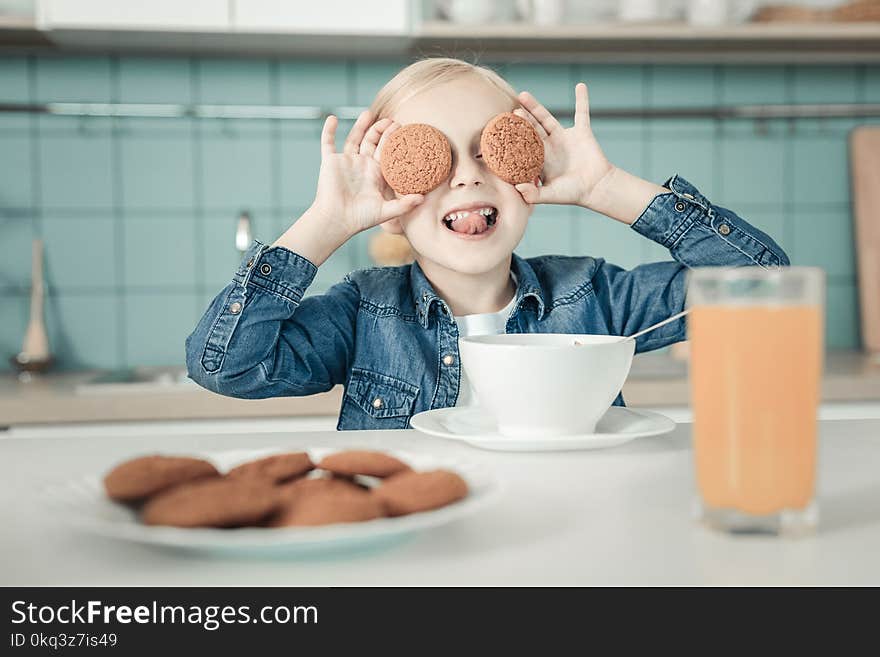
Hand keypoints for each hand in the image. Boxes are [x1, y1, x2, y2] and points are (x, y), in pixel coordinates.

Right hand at [309, 111, 423, 236]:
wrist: (337, 221)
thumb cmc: (360, 218)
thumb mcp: (386, 211)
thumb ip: (404, 205)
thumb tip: (423, 199)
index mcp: (376, 174)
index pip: (387, 152)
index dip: (393, 140)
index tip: (402, 129)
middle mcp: (362, 165)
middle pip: (372, 142)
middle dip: (381, 130)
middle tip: (391, 120)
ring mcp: (346, 162)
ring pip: (354, 138)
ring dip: (360, 126)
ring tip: (368, 113)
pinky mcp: (330, 162)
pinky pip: (327, 143)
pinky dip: (328, 131)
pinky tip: (333, 119)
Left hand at [513, 83, 615, 208]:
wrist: (596, 188)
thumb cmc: (573, 193)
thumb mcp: (551, 195)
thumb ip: (534, 194)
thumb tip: (518, 188)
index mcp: (540, 159)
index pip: (522, 146)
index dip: (512, 138)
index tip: (500, 130)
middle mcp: (549, 146)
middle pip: (530, 129)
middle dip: (520, 119)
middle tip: (508, 109)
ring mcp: (564, 138)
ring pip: (546, 118)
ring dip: (535, 106)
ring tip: (523, 95)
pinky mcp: (581, 132)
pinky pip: (582, 113)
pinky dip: (582, 100)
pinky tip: (580, 86)